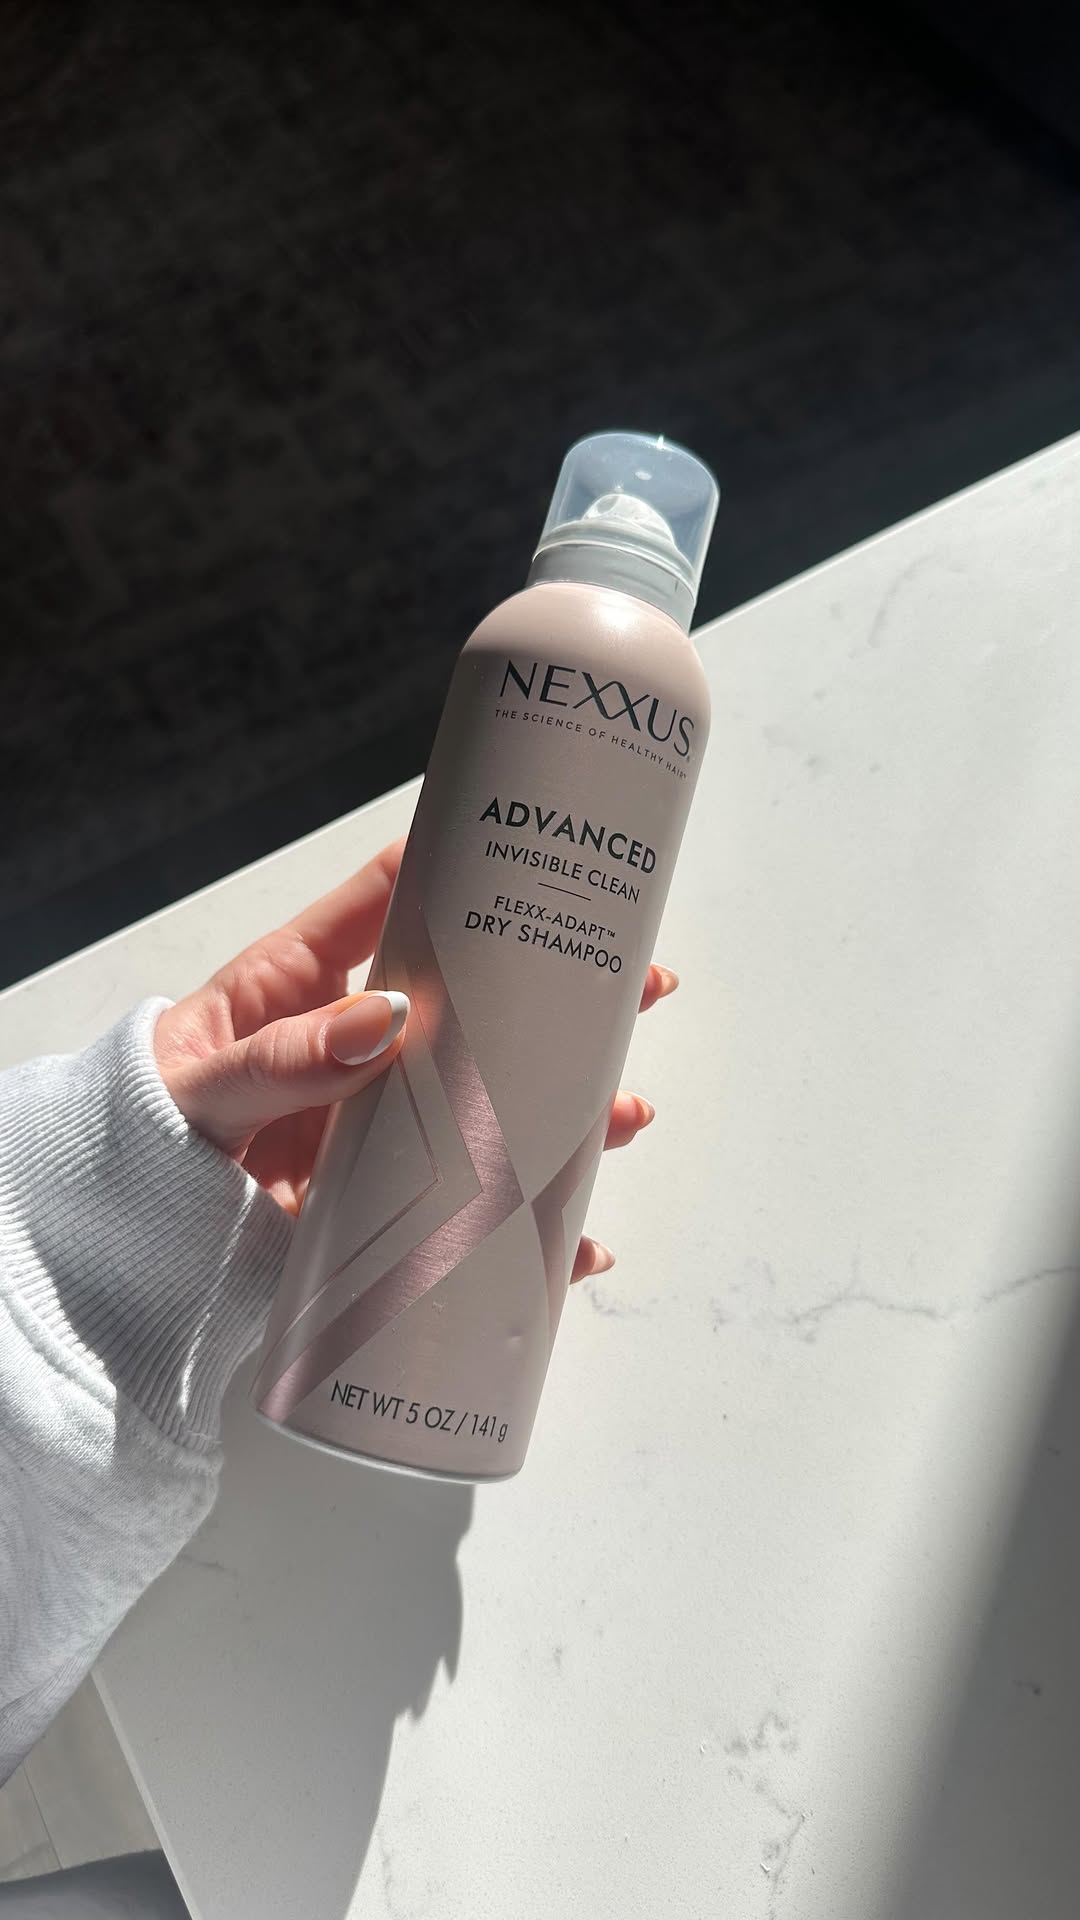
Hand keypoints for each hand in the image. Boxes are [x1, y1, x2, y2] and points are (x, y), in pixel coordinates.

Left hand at [154, 841, 678, 1282]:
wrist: (111, 1250)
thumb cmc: (140, 1137)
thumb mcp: (199, 1088)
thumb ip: (279, 1057)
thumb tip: (387, 1020)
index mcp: (307, 986)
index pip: (394, 903)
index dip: (470, 867)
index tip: (548, 850)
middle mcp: (360, 1047)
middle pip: (479, 1005)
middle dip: (566, 996)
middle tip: (643, 984)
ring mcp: (382, 1127)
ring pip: (494, 1103)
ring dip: (570, 1110)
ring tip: (626, 1115)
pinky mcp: (387, 1207)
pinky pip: (473, 1214)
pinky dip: (529, 1236)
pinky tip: (577, 1247)